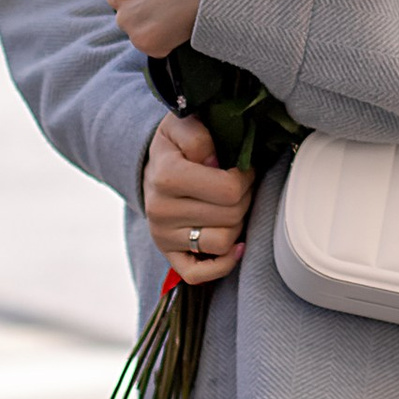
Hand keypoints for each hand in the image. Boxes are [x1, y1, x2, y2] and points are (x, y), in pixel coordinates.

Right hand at [143, 109, 253, 286]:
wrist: (152, 167)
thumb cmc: (176, 145)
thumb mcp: (182, 124)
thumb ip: (198, 134)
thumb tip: (214, 162)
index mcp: (166, 176)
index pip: (229, 190)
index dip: (246, 177)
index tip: (241, 168)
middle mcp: (161, 210)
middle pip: (232, 216)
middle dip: (244, 197)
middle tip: (238, 185)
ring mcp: (164, 236)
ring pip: (224, 242)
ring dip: (237, 224)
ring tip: (230, 206)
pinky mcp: (169, 255)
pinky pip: (200, 274)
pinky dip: (223, 263)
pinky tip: (235, 243)